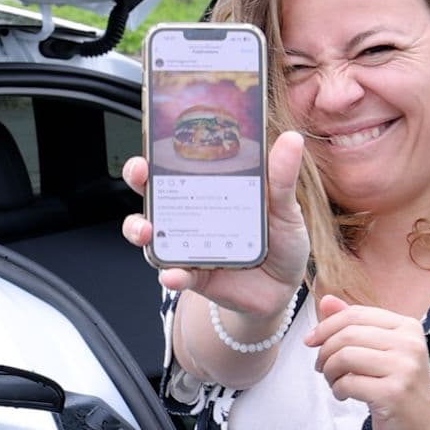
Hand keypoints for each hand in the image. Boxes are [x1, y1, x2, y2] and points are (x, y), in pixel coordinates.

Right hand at [120, 131, 310, 320]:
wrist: (283, 290)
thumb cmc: (282, 242)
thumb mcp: (285, 209)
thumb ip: (283, 179)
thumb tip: (291, 139)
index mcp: (212, 190)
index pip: (178, 164)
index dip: (159, 151)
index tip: (154, 142)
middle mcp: (192, 214)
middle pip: (153, 191)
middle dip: (138, 178)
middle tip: (141, 173)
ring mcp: (187, 245)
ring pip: (150, 233)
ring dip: (139, 228)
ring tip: (147, 231)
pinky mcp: (192, 275)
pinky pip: (174, 274)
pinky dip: (171, 275)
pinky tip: (173, 274)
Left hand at [304, 295, 429, 429]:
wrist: (421, 429)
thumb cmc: (396, 387)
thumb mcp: (379, 351)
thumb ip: (353, 324)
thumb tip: (326, 300)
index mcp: (408, 327)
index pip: (356, 314)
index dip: (326, 326)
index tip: (310, 341)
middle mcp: (410, 344)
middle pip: (347, 334)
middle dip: (325, 352)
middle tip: (321, 367)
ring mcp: (404, 368)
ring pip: (344, 357)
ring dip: (329, 371)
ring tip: (334, 382)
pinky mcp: (393, 393)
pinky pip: (348, 383)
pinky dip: (337, 389)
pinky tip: (344, 395)